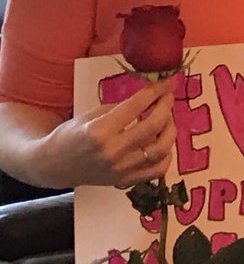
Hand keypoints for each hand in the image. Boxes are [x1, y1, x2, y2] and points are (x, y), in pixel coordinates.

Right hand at [42, 82, 175, 188]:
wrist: (54, 166)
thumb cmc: (70, 136)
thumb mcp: (90, 115)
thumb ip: (119, 108)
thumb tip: (148, 98)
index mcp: (99, 131)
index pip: (135, 107)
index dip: (154, 92)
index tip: (165, 83)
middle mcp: (112, 151)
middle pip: (152, 127)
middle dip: (166, 107)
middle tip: (168, 98)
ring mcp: (121, 169)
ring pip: (160, 149)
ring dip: (170, 130)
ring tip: (167, 120)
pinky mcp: (126, 181)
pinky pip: (157, 170)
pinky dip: (167, 155)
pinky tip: (164, 143)